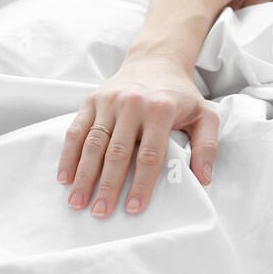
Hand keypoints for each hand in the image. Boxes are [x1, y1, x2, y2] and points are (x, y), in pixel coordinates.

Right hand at [57, 52, 218, 217]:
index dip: (141, 184)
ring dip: (84, 175)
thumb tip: (204, 179)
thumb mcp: (205, 115)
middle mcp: (132, 104)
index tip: (134, 208)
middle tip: (101, 213)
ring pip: (93, 143)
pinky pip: (76, 130)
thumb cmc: (180, 94)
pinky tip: (65, 177)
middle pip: (117, 152)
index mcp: (160, 109)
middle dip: (108, 186)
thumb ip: (207, 146)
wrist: (156, 60)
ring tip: (78, 202)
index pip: (150, 155)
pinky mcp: (92, 100)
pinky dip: (68, 154)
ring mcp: (109, 101)